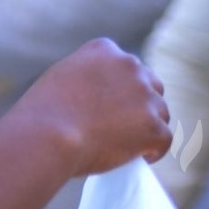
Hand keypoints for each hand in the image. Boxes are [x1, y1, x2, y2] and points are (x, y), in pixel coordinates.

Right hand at [15, 39, 171, 174]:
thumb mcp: (60, 79)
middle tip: (128, 126)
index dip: (124, 88)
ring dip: (150, 127)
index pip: (126, 66)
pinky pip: (165, 139)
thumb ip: (85, 78)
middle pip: (150, 85)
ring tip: (133, 144)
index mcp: (105, 51)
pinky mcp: (154, 126)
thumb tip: (96, 96)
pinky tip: (143, 157)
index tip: (115, 105)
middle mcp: (130, 66)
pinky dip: (156, 150)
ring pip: (160, 112)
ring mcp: (145, 96)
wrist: (48, 136)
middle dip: (143, 104)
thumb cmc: (43, 115)